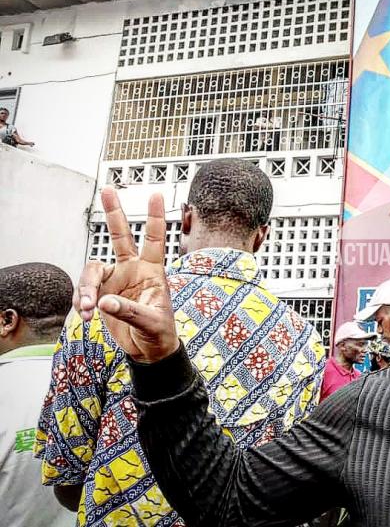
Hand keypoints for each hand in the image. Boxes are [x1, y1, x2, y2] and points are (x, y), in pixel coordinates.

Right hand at [75, 188, 177, 362]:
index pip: (155, 240)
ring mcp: (116, 280)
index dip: (155, 217)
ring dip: (85, 288)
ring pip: (92, 270)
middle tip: (108, 190)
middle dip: (114, 213)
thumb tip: (103, 301)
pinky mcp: (101, 293)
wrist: (149, 350)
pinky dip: (80, 301)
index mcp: (152, 271)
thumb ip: (128, 311)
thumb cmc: (159, 333)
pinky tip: (86, 315)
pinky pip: (84, 290)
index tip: (156, 195)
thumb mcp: (151, 322)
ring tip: (87, 308)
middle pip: (121, 236)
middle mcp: (133, 270)